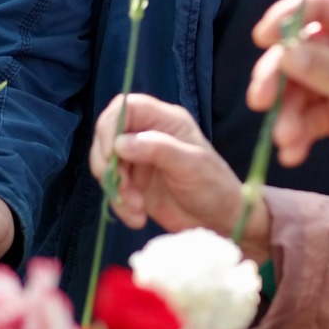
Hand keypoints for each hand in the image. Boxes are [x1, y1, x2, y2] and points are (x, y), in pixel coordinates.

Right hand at [90, 94, 272, 262]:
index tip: (110, 154)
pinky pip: (113, 189)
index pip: (126, 107)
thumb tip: (120, 143)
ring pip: (107, 165)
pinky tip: (137, 217)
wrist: (221, 220)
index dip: (110, 126)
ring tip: (136, 208)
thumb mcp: (191, 164)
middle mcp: (148, 135)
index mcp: (165, 120)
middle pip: (108, 136)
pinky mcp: (134, 184)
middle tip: (121, 187)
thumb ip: (158, 149)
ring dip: (115, 189)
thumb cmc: (214, 186)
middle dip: (108, 164)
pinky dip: (120, 205)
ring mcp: (139, 160)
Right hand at [248, 0, 328, 192]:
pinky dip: (297, 132)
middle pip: (298, 49)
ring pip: (298, 86)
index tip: (263, 39)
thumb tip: (283, 54)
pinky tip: (294, 152)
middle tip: (260, 101)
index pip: (319, 4)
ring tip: (287, 139)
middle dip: (276, 76)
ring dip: (286, 112)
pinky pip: (307, 114)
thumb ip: (325, 70)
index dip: (286, 16)